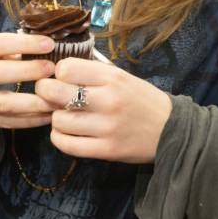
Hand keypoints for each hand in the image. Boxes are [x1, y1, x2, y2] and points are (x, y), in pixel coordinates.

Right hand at [0, 32, 57, 128]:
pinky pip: (6, 122)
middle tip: (52, 69)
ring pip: (4, 104)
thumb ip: (5, 49)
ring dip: (33, 103)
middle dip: (27, 71)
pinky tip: (48, 116)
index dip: (24, 43)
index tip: (49, 43)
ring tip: (57, 98)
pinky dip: (29, 120)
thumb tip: (43, 46)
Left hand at [34, 58, 172, 164]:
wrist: (171, 130)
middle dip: (46, 92)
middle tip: (51, 96)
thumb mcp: (121, 77)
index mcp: (112, 77)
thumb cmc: (142, 100)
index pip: (66, 68)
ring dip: (56, 118)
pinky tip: (66, 133)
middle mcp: (108, 100)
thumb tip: (57, 72)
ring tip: (66, 116)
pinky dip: (59, 138)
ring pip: (58, 120)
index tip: (63, 78)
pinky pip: (67, 145)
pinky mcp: (106, 150)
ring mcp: (106, 127)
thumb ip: (92, 74)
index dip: (58, 73)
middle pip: (55, 92)